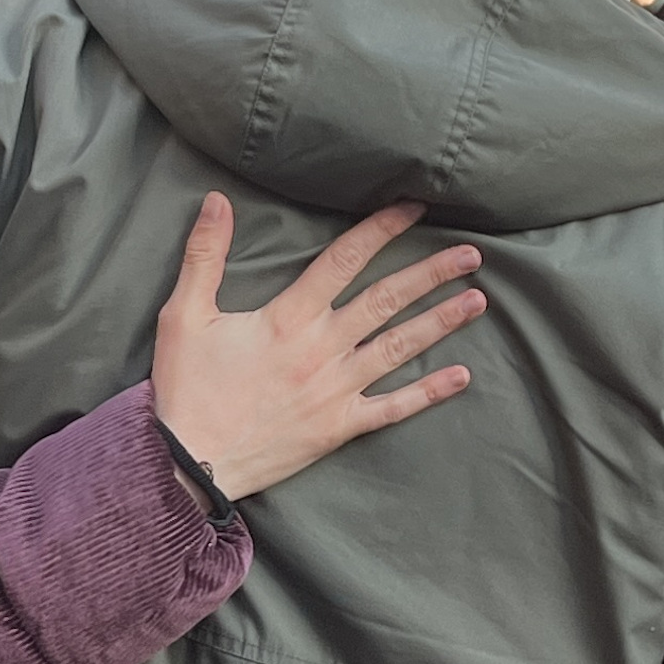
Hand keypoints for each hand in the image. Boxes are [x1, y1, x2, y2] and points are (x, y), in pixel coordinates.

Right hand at [149, 196, 483, 499]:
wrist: (188, 462)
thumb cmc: (185, 387)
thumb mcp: (185, 314)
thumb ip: (204, 254)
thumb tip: (216, 200)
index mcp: (288, 316)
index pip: (345, 259)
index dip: (383, 229)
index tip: (415, 209)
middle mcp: (321, 349)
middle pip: (387, 300)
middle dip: (432, 274)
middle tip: (472, 255)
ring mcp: (335, 390)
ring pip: (399, 348)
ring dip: (441, 323)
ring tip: (478, 301)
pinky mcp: (338, 426)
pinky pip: (393, 408)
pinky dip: (428, 393)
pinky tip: (461, 376)